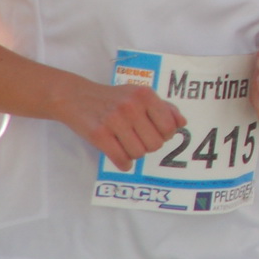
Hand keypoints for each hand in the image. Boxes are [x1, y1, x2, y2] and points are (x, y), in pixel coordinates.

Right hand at [59, 78, 185, 171]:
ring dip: (134, 154)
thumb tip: (182, 123)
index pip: (169, 127)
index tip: (155, 133)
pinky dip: (124, 164)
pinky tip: (121, 157)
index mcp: (145, 95)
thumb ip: (164, 107)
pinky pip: (121, 159)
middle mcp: (131, 106)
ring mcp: (114, 120)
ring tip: (126, 144)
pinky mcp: (99, 134)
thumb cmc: (113, 98)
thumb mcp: (139, 94)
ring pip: (139, 153)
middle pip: (155, 144)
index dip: (165, 135)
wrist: (76, 97)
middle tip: (138, 139)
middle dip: (149, 146)